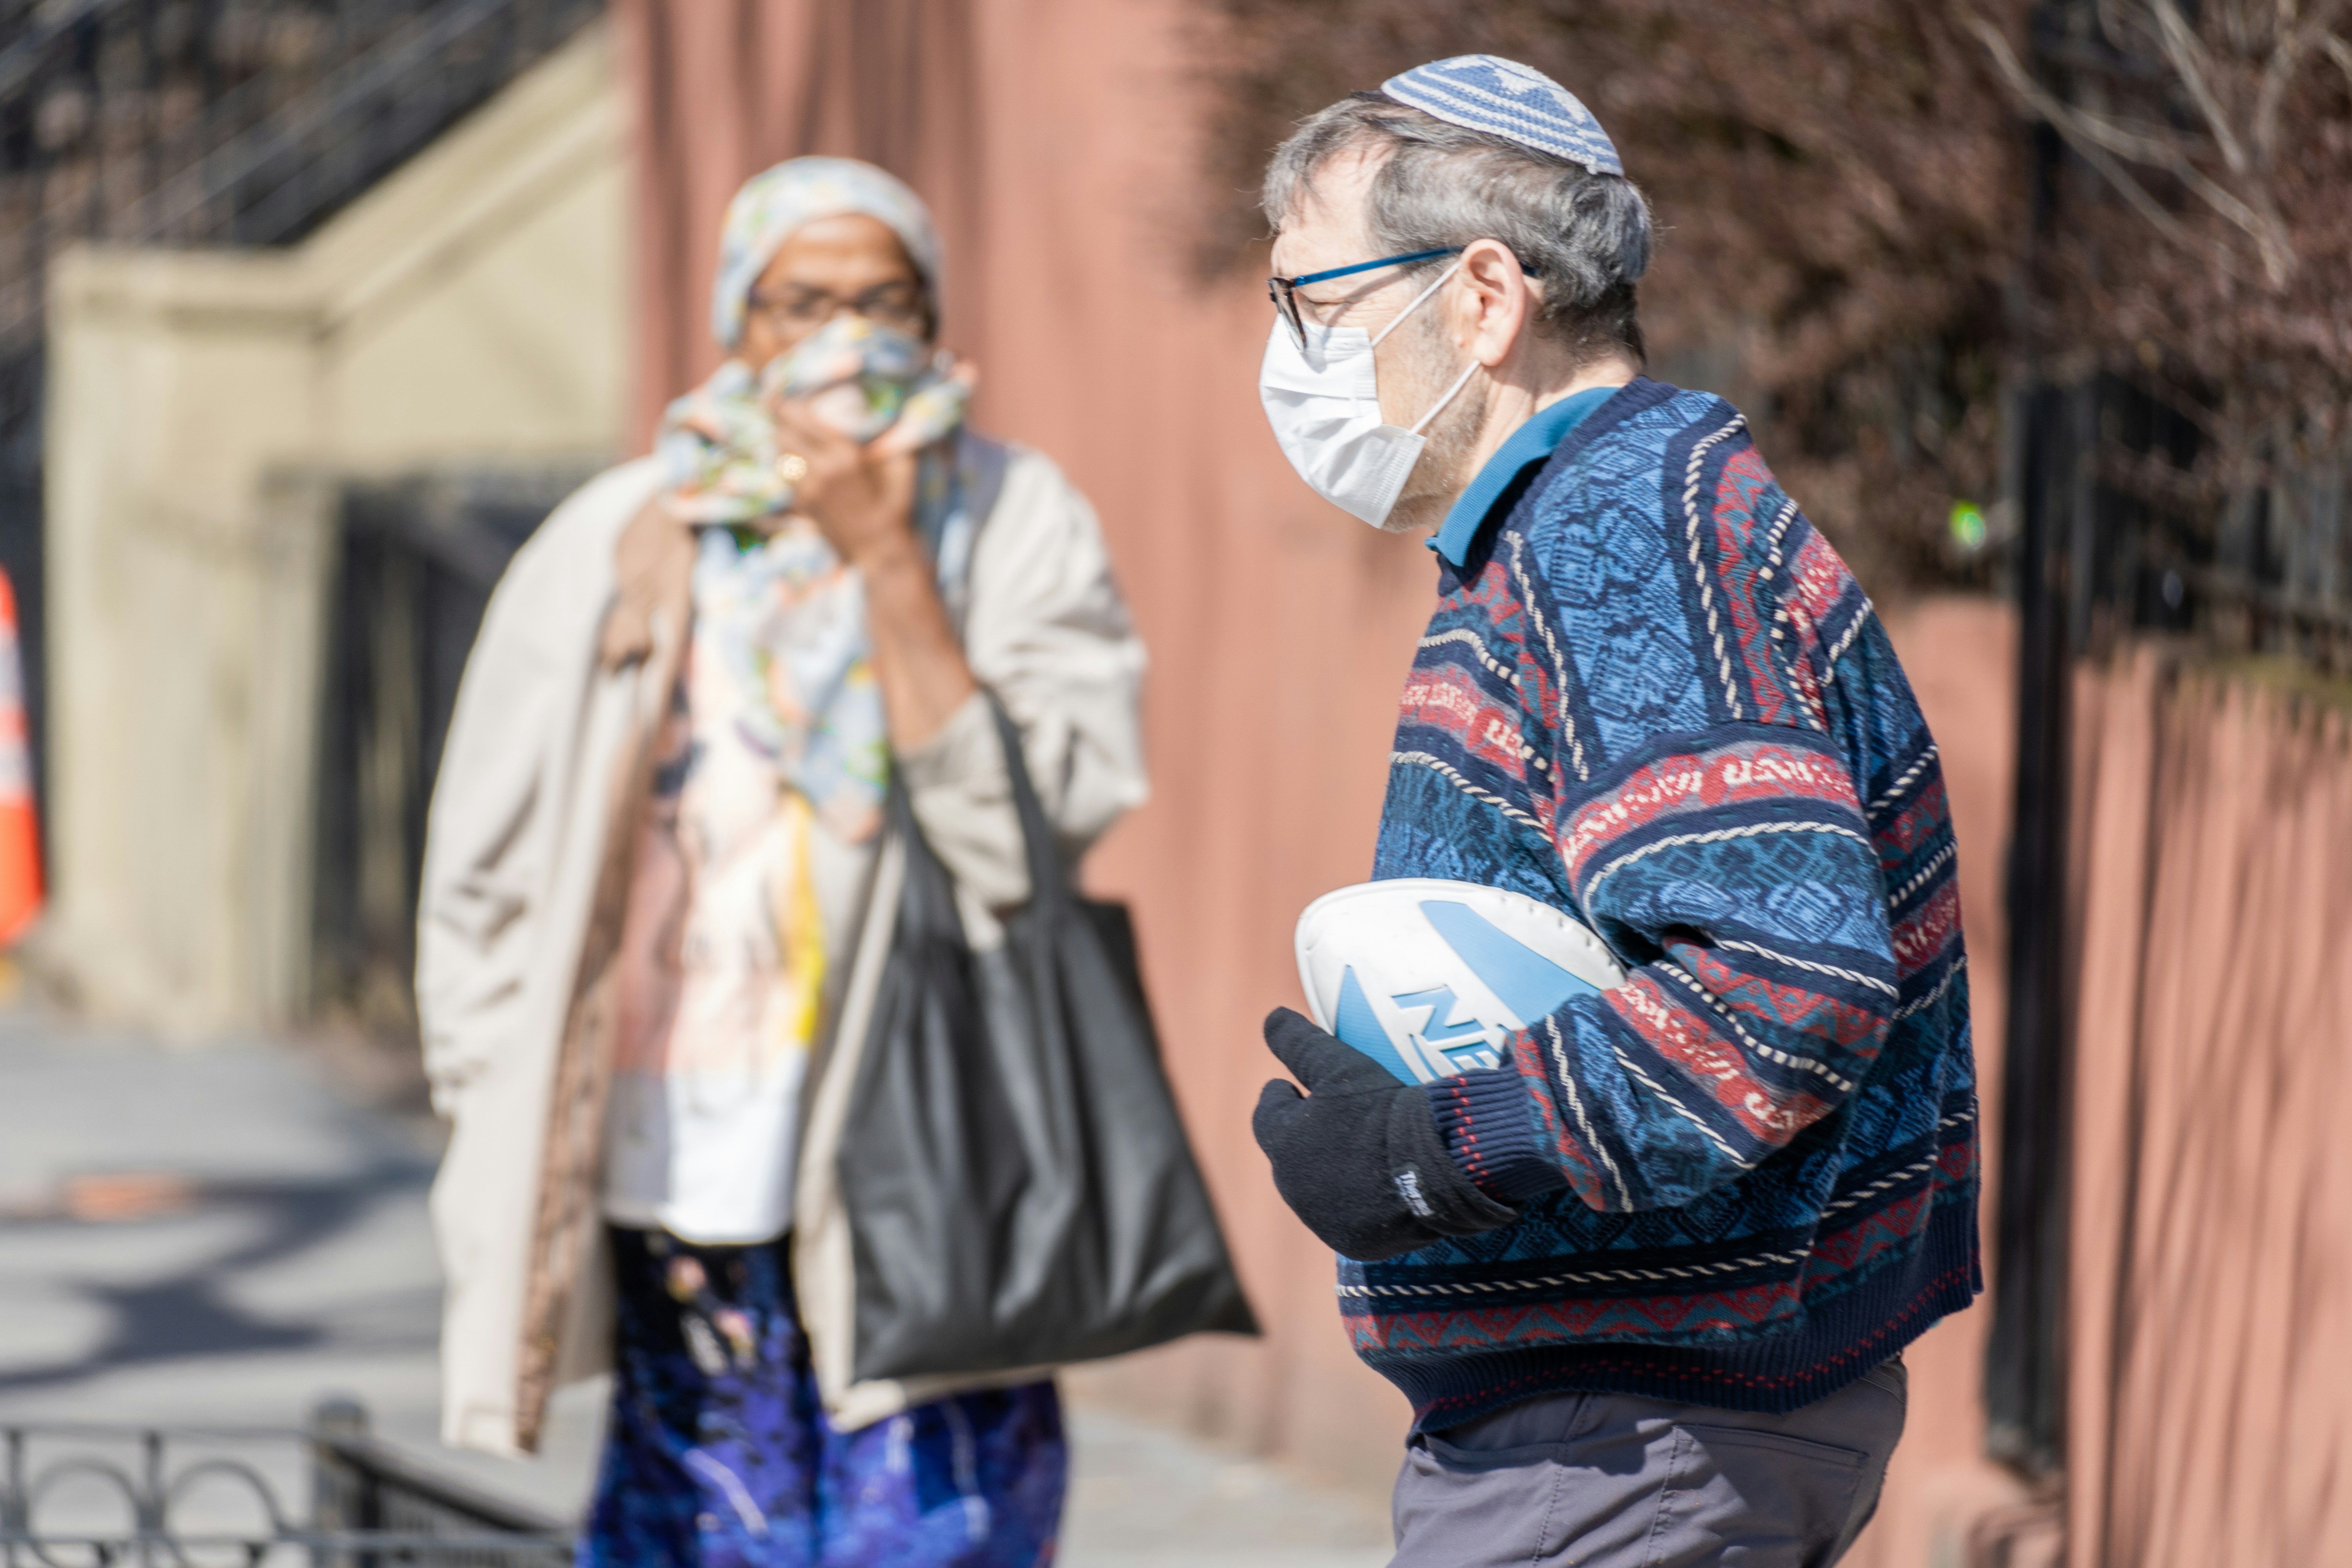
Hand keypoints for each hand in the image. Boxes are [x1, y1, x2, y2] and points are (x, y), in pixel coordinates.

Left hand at [767, 395, 919, 568]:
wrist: (879, 549)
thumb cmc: (894, 507)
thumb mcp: (900, 469)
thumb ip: (894, 444)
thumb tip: (899, 420)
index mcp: (845, 454)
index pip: (806, 420)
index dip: (789, 406)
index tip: (783, 397)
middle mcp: (822, 468)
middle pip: (785, 434)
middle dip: (778, 420)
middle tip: (772, 408)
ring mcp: (809, 488)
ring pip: (780, 456)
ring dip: (778, 442)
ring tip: (777, 431)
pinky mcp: (804, 505)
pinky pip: (785, 478)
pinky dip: (783, 466)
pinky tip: (787, 460)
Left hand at [1252, 1008, 1516, 1261]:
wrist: (1437, 1166)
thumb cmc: (1383, 1110)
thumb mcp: (1340, 1066)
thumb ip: (1298, 1042)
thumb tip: (1270, 1018)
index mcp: (1283, 1142)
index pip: (1267, 1115)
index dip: (1278, 1098)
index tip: (1287, 1087)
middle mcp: (1294, 1186)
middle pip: (1288, 1156)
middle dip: (1299, 1137)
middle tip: (1323, 1120)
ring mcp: (1323, 1219)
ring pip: (1315, 1189)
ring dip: (1326, 1171)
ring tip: (1353, 1153)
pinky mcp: (1353, 1242)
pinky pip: (1347, 1217)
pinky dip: (1354, 1201)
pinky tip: (1375, 1186)